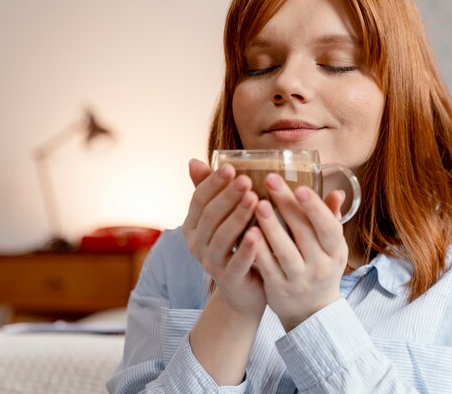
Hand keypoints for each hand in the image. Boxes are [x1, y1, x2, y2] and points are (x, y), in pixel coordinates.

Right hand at [182, 159, 265, 313]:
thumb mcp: (225, 217)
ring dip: (238, 217)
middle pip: (211, 216)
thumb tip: (194, 161)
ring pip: (222, 237)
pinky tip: (258, 233)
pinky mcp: (228, 279)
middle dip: (228, 196)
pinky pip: (237, 262)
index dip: (213, 183)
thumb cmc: (237, 244)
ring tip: (255, 200)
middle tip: (246, 180)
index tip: (231, 167)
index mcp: (193, 225)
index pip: (199, 199)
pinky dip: (246, 248)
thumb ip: (212, 191)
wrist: (244, 290)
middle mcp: (197, 244)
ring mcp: (211, 263)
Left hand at [252, 173, 347, 330]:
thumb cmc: (319, 266)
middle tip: (270, 181)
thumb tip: (338, 192)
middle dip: (287, 206)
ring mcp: (300, 280)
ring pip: (285, 251)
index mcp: (336, 251)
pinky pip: (267, 266)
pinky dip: (258, 249)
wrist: (311, 311)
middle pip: (305, 233)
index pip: (329, 227)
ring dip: (271, 226)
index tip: (300, 187)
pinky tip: (247, 231)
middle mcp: (321, 266)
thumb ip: (330, 218)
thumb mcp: (331, 246)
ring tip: (257, 203)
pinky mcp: (279, 289)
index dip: (316, 208)